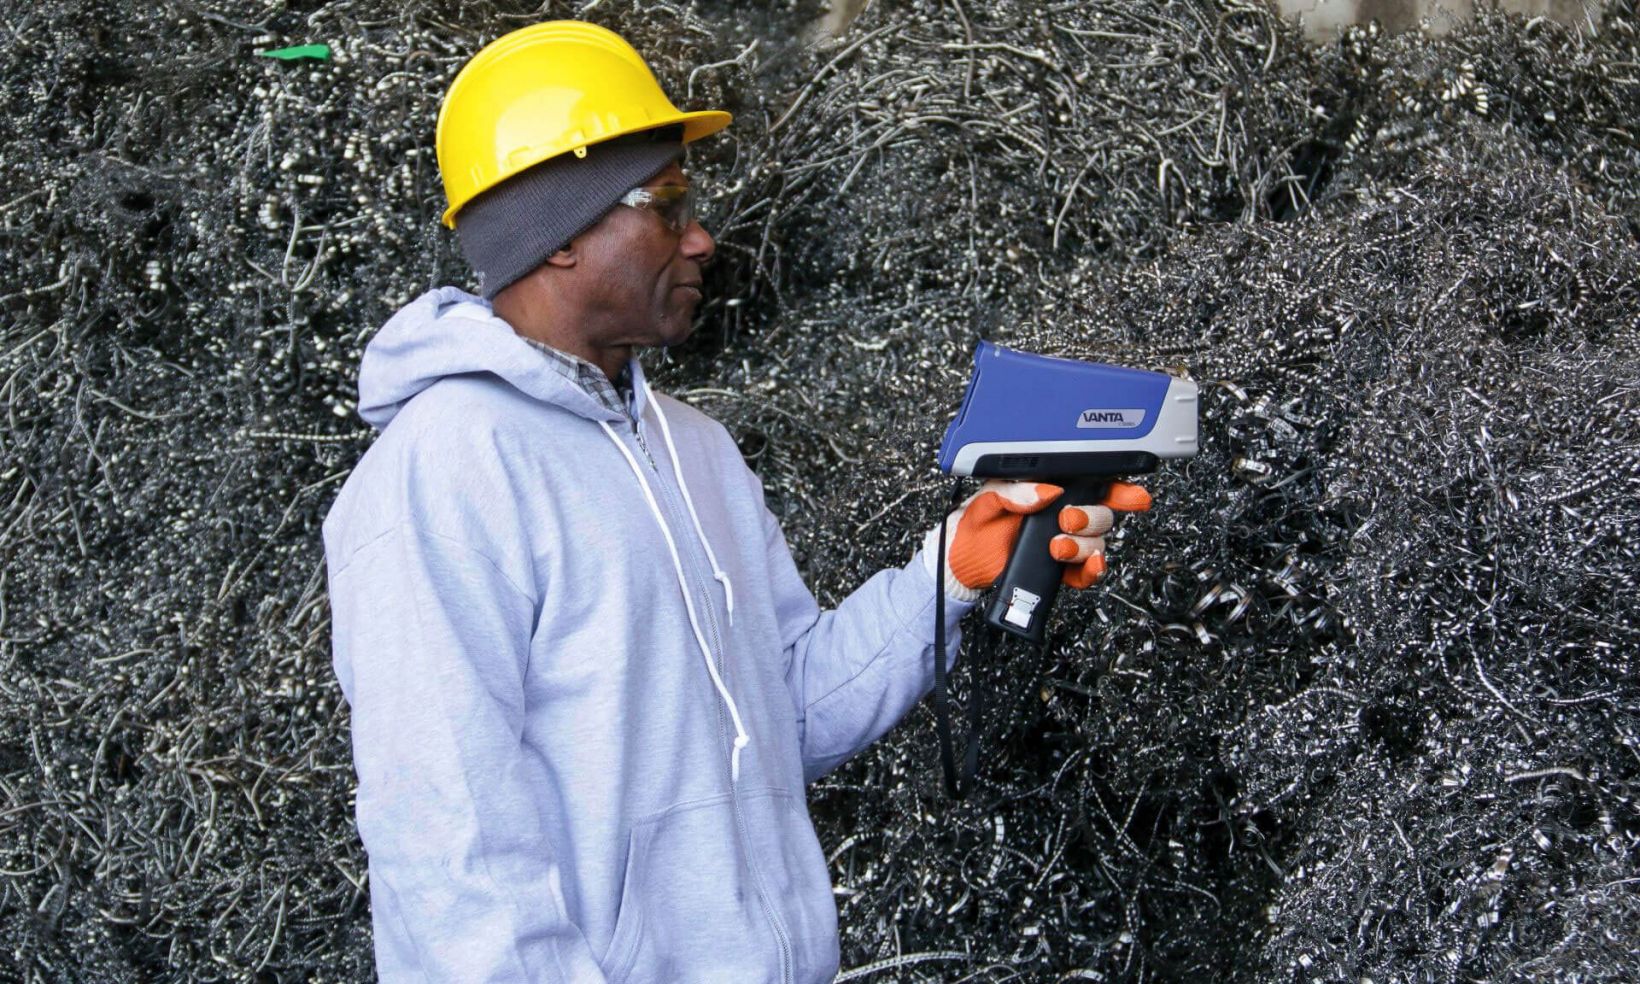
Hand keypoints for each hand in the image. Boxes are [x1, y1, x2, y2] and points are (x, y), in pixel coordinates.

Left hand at [922, 479, 1151, 599]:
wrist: (961, 560)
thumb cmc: (974, 522)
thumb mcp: (989, 497)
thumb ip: (1016, 490)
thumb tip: (1046, 491)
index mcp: (1051, 491)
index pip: (1092, 487)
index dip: (1118, 490)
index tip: (1133, 495)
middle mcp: (1063, 516)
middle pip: (1101, 516)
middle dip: (1092, 517)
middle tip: (1068, 520)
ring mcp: (1064, 544)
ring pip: (1096, 544)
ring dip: (1084, 545)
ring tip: (1057, 546)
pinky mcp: (1059, 571)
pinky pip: (1086, 573)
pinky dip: (1092, 570)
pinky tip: (1088, 565)